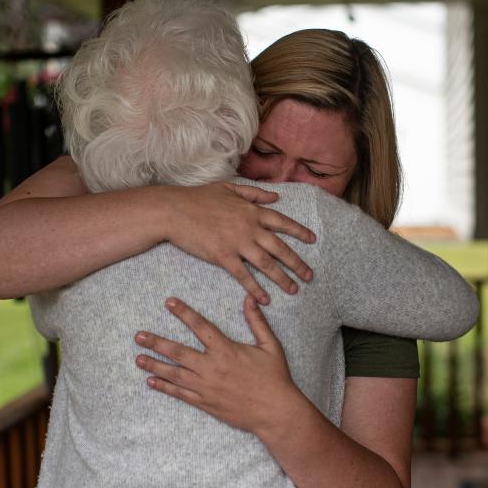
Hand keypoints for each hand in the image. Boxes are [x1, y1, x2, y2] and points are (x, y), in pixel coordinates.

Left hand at [134, 296, 302, 433]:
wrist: (275, 412)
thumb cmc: (275, 378)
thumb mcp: (270, 346)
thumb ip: (257, 322)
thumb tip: (250, 299)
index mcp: (226, 350)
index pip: (200, 326)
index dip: (184, 313)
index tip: (169, 303)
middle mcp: (212, 367)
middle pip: (178, 352)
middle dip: (156, 343)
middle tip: (138, 336)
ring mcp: (206, 387)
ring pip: (174, 374)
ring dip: (154, 365)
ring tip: (138, 358)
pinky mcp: (205, 403)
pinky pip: (180, 394)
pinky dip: (164, 388)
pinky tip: (151, 382)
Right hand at [162, 182, 316, 304]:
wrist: (174, 210)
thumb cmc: (199, 198)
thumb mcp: (229, 188)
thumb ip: (254, 193)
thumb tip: (276, 196)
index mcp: (252, 211)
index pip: (282, 222)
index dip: (299, 231)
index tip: (313, 240)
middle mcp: (250, 228)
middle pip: (280, 248)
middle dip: (297, 263)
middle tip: (310, 275)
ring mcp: (237, 243)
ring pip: (266, 264)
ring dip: (282, 278)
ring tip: (294, 290)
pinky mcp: (223, 257)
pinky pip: (244, 276)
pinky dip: (256, 288)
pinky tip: (265, 299)